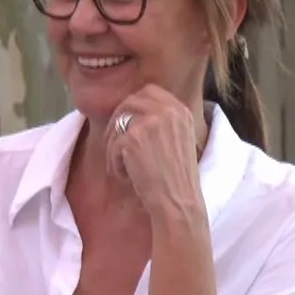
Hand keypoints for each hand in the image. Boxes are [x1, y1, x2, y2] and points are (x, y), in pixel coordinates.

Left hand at [107, 85, 207, 218]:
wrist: (179, 202)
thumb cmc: (176, 180)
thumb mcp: (179, 141)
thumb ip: (162, 122)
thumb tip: (130, 112)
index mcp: (181, 110)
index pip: (150, 91)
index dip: (134, 105)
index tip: (130, 126)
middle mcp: (168, 111)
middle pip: (129, 102)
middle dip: (118, 122)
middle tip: (117, 147)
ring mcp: (151, 122)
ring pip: (118, 123)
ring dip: (114, 146)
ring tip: (124, 168)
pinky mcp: (134, 137)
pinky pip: (112, 145)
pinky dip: (114, 163)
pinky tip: (127, 178)